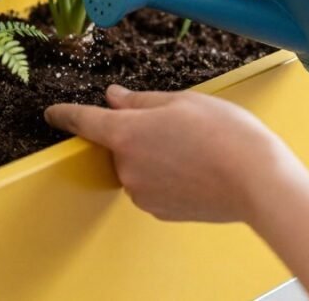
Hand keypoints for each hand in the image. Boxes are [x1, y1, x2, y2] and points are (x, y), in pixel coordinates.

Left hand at [45, 84, 308, 300]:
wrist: (257, 181)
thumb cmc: (224, 133)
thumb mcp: (181, 101)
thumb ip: (139, 100)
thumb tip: (112, 97)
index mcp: (126, 133)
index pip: (83, 121)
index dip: (64, 114)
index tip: (51, 113)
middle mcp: (126, 167)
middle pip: (118, 143)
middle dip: (138, 132)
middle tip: (178, 124)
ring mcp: (142, 193)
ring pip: (138, 165)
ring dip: (154, 155)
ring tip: (195, 147)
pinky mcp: (160, 211)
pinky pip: (153, 186)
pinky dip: (167, 176)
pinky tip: (195, 168)